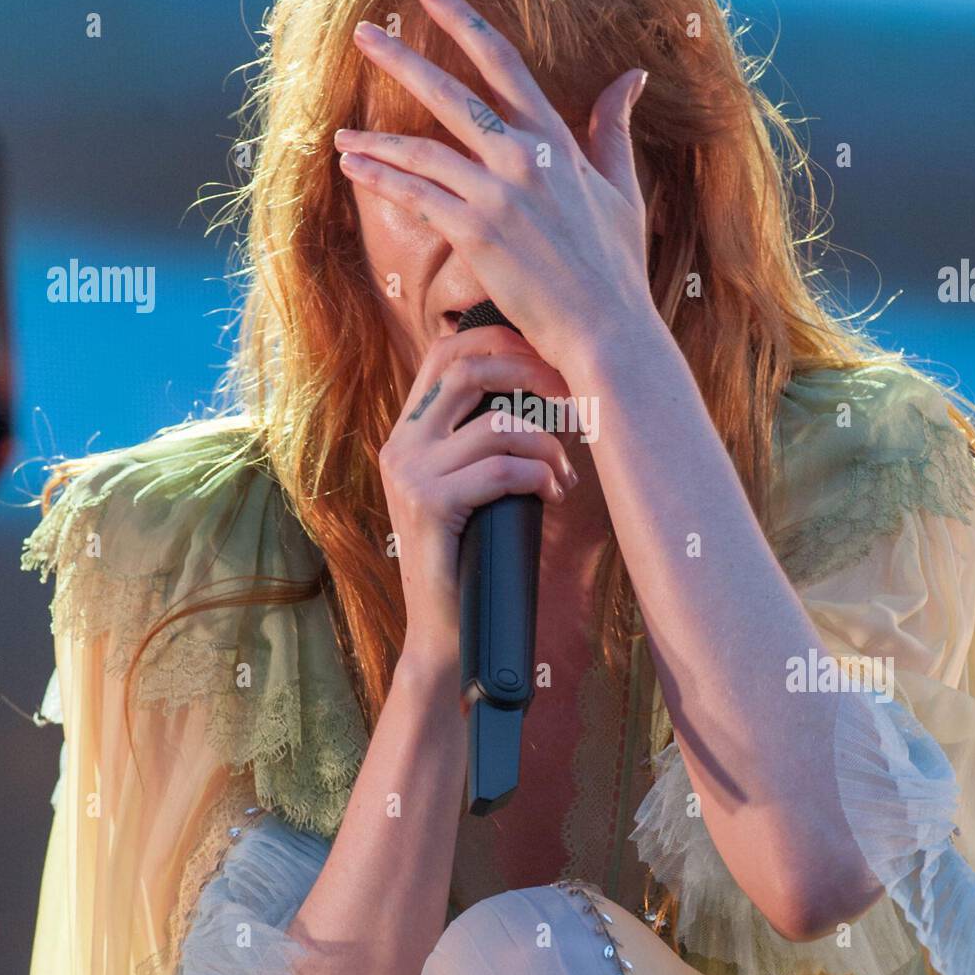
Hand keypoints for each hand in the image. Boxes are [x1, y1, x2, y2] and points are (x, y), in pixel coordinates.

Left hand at [334, 0, 652, 374]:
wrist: (607, 329)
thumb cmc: (616, 266)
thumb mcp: (622, 188)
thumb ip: (613, 128)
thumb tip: (632, 77)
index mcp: (556, 141)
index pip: (504, 65)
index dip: (463, 22)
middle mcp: (524, 158)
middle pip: (449, 94)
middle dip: (401, 59)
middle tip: (362, 32)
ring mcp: (498, 195)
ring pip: (422, 150)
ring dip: (375, 140)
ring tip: (340, 134)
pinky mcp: (476, 233)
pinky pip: (416, 196)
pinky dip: (381, 180)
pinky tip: (354, 169)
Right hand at [380, 324, 578, 679]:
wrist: (445, 632)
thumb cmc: (474, 556)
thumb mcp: (474, 485)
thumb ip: (485, 441)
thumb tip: (544, 394)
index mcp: (409, 432)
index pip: (445, 352)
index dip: (500, 342)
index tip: (549, 363)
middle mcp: (401, 444)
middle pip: (469, 368)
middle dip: (533, 377)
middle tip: (573, 406)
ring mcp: (410, 473)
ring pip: (497, 424)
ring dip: (548, 445)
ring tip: (564, 475)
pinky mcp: (428, 505)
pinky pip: (501, 469)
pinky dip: (541, 475)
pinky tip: (553, 494)